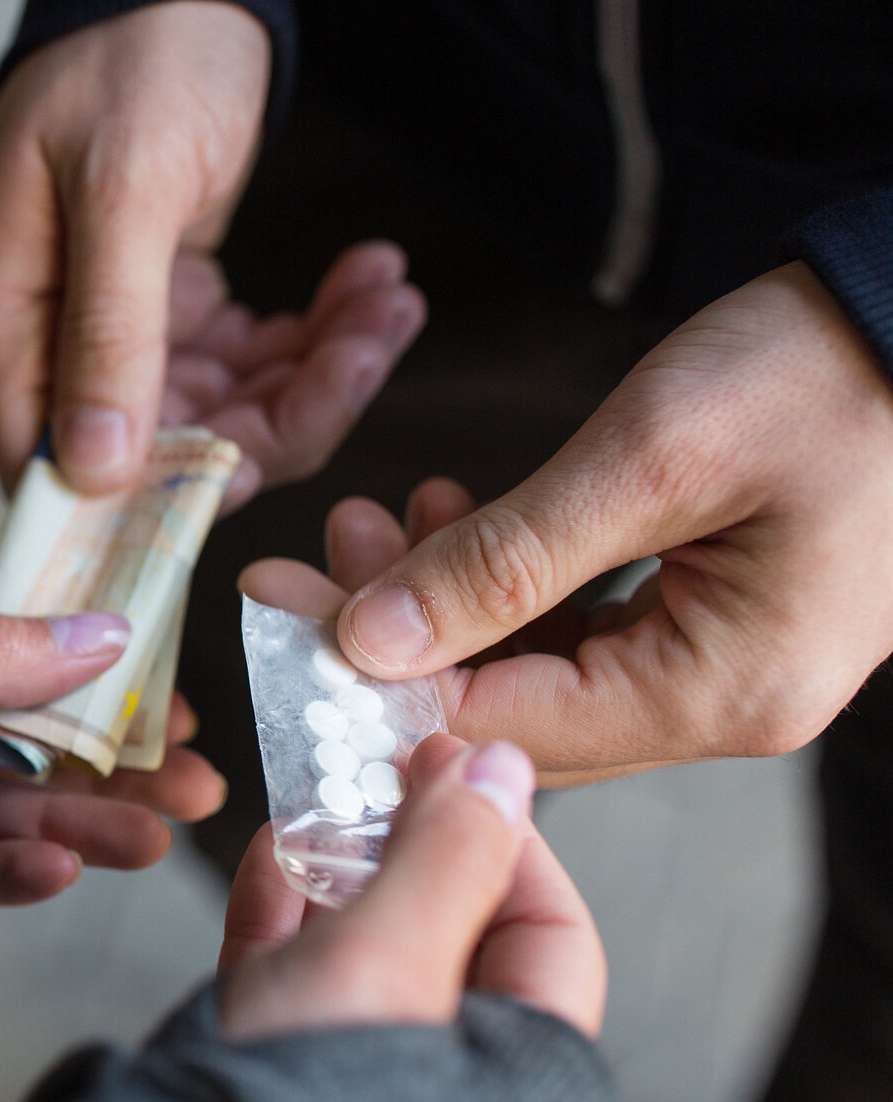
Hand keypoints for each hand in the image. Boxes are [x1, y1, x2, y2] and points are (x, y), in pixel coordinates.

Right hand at [0, 0, 424, 500]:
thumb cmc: (138, 58)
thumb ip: (110, 331)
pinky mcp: (175, 297)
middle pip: (156, 444)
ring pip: (222, 407)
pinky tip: (373, 286)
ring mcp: (115, 318)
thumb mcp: (127, 188)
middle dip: (273, 415)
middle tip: (363, 355)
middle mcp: (49, 330)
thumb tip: (92, 473)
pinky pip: (252, 357)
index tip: (249, 476)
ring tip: (387, 303)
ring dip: (316, 371)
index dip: (138, 496)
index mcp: (3, 310)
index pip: (44, 459)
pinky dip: (316, 334)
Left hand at [0, 587, 226, 905]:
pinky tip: (69, 872)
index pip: (12, 651)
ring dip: (76, 823)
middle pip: (21, 738)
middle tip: (198, 789)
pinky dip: (6, 871)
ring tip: (156, 841)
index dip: (96, 680)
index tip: (169, 704)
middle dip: (109, 765)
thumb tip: (110, 630)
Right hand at [218, 734, 604, 1041]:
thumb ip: (446, 859)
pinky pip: (296, 971)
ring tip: (312, 801)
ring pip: (365, 941)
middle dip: (406, 839)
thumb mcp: (390, 962)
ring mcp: (360, 1071)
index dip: (507, 838)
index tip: (459, 770)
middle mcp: (447, 1079)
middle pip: (450, 928)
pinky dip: (283, 904)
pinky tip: (271, 850)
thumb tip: (502, 771)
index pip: (548, 931)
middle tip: (375, 772)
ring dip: (336, 860)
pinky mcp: (279, 1065)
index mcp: (521, 1078)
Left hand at [316, 262, 892, 780]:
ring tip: (375, 517)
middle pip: (513, 710)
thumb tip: (370, 642)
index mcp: (718, 692)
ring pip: (538, 671)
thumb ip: (502, 561)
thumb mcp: (648, 460)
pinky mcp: (720, 621)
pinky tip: (452, 520)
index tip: (279, 608)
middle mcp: (726, 706)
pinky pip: (583, 634)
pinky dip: (508, 585)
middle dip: (402, 636)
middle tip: (321, 549)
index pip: (500, 727)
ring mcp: (728, 669)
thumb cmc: (821, 374)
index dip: (373, 678)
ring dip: (448, 602)